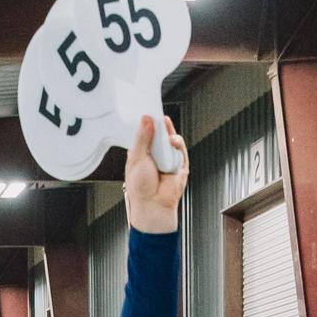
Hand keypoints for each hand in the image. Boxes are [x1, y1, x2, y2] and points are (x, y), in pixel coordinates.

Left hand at [124, 115, 188, 233]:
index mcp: (141, 152)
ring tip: (165, 132)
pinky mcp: (179, 163)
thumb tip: (146, 119)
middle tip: (157, 114)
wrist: (154, 204)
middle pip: (159, 132)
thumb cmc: (141, 188)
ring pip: (171, 138)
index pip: (144, 132)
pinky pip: (180, 148)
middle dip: (159, 124)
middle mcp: (154, 154)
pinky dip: (177, 143)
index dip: (146, 122)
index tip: (146, 111)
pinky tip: (172, 142)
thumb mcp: (136, 158)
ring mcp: (167, 158)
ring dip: (168, 133)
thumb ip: (142, 138)